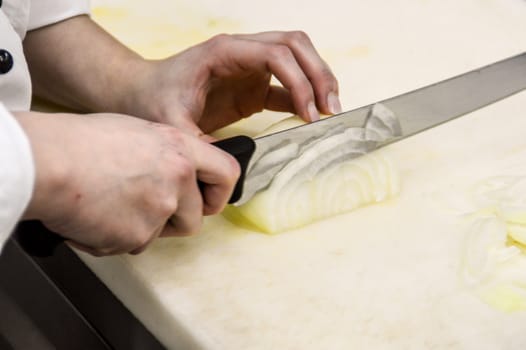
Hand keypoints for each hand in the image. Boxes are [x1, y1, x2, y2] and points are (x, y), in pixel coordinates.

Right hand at [16, 112, 238, 254]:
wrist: (48, 163)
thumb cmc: (81, 142)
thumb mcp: (138, 133)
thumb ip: (167, 155)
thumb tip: (177, 171)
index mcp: (180, 150)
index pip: (227, 173)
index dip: (220, 192)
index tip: (210, 200)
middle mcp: (178, 180)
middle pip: (195, 219)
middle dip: (175, 220)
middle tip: (147, 208)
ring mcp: (159, 210)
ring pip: (160, 234)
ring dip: (142, 228)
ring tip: (112, 205)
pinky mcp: (137, 236)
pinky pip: (131, 246)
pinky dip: (115, 238)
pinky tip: (97, 216)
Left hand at [135, 31, 341, 135]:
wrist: (141, 94)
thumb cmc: (153, 100)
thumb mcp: (171, 124)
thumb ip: (201, 144)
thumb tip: (233, 167)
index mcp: (224, 52)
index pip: (276, 54)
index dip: (299, 80)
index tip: (309, 114)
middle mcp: (242, 52)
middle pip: (296, 46)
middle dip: (319, 74)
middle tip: (332, 108)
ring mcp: (249, 68)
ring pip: (298, 59)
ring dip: (318, 81)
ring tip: (330, 111)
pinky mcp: (252, 86)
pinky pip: (287, 86)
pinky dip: (303, 99)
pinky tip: (311, 119)